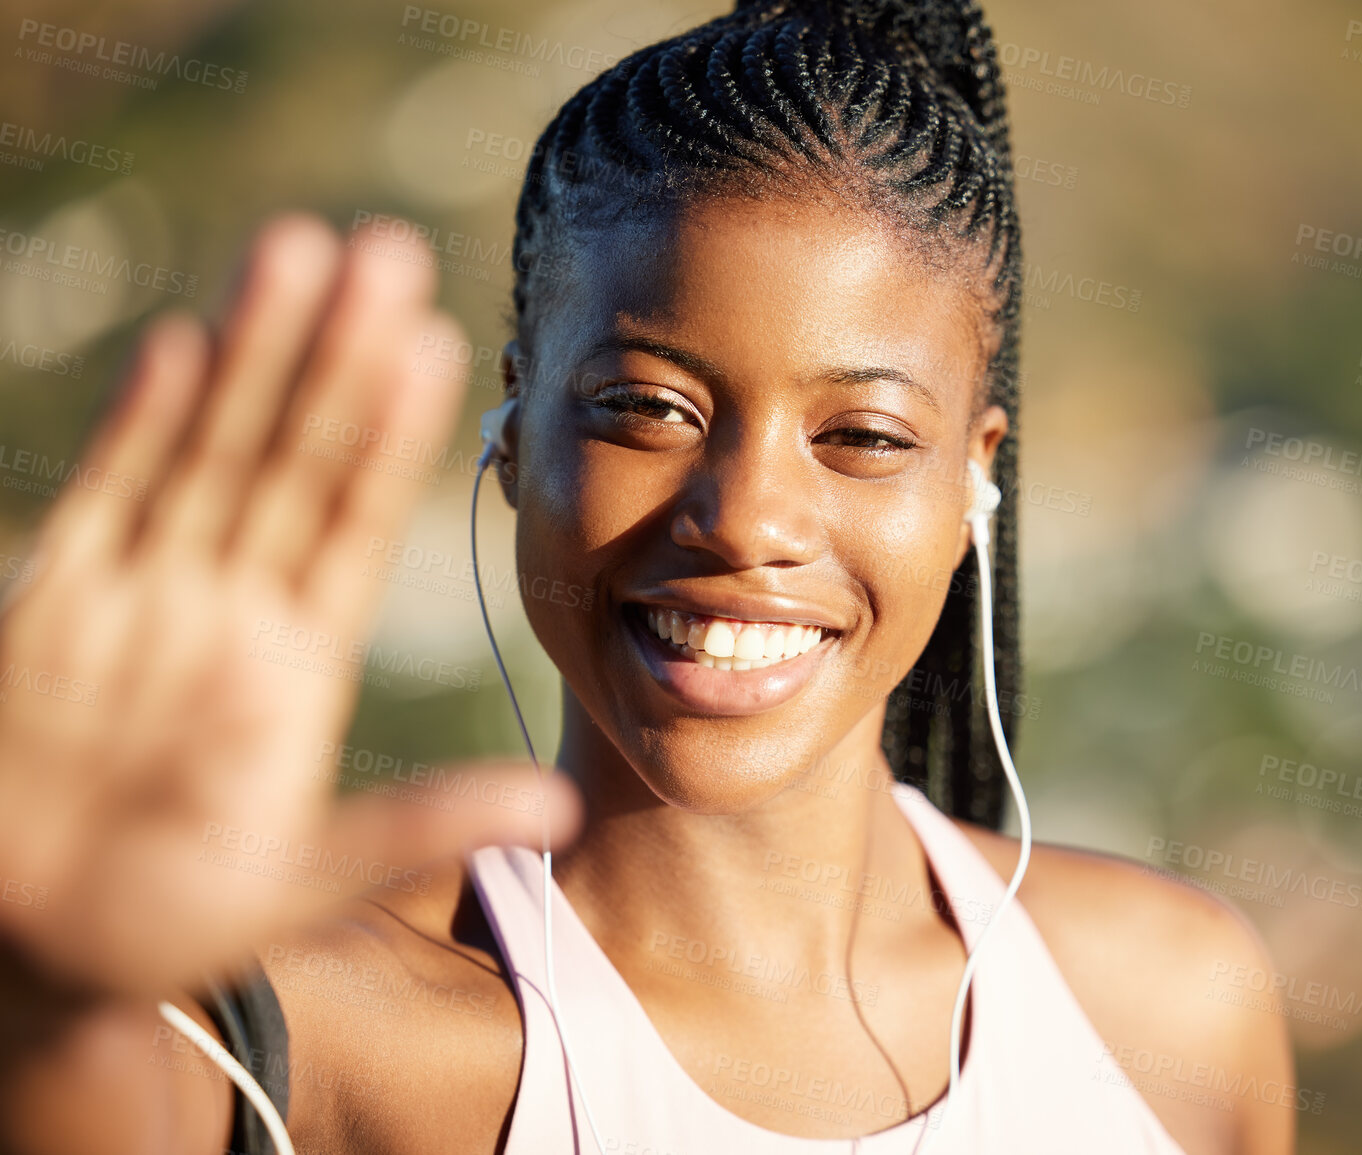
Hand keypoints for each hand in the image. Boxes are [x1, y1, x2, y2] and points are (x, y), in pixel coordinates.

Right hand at [0, 215, 577, 996]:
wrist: (36, 952)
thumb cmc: (174, 921)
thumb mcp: (311, 878)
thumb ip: (424, 826)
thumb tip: (560, 802)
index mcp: (298, 663)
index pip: (355, 522)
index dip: (392, 435)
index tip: (438, 345)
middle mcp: (231, 609)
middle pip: (292, 458)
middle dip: (335, 357)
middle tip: (385, 251)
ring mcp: (144, 598)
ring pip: (207, 452)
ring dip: (252, 356)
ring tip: (296, 252)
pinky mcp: (53, 609)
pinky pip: (106, 501)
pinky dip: (139, 426)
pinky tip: (184, 346)